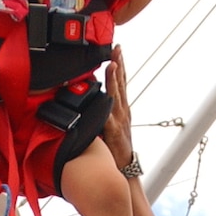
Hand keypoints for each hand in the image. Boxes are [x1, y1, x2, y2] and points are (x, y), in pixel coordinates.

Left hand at [102, 45, 133, 170]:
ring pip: (116, 95)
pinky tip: (107, 97)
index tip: (117, 51)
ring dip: (115, 80)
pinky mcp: (114, 131)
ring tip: (113, 64)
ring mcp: (120, 120)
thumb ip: (103, 111)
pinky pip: (110, 117)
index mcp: (122, 108)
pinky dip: (109, 106)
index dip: (119, 66)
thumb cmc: (117, 146)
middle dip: (119, 65)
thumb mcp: (111, 125)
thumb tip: (90, 99)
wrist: (125, 166)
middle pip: (121, 83)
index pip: (121, 82)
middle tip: (117, 49)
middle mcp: (123, 110)